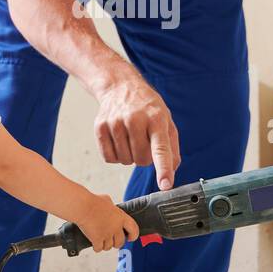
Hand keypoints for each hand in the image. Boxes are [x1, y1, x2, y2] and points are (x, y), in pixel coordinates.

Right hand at [75, 194, 140, 252]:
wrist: (82, 206)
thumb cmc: (93, 201)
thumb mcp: (107, 200)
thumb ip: (112, 207)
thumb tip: (111, 207)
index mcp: (121, 217)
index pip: (134, 229)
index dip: (133, 235)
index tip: (130, 238)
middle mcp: (116, 227)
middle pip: (120, 242)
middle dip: (116, 243)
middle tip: (111, 241)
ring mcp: (107, 234)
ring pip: (109, 247)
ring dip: (104, 245)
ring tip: (100, 240)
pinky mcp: (97, 239)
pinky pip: (98, 249)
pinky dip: (96, 247)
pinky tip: (94, 244)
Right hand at [94, 72, 180, 190]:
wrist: (121, 87)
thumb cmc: (146, 106)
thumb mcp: (166, 120)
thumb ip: (172, 146)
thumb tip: (172, 169)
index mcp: (156, 119)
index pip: (160, 149)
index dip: (163, 169)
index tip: (165, 184)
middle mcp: (135, 120)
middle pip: (141, 160)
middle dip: (145, 158)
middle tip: (144, 142)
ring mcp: (115, 123)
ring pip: (125, 161)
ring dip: (130, 156)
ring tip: (131, 138)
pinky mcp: (100, 127)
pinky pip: (109, 158)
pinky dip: (115, 155)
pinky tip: (119, 141)